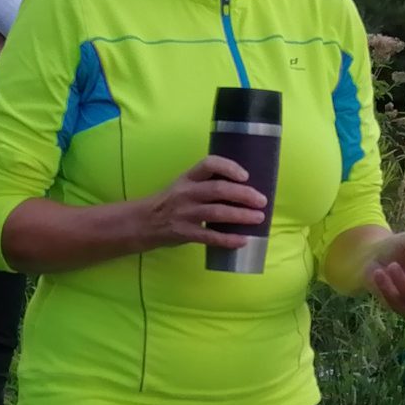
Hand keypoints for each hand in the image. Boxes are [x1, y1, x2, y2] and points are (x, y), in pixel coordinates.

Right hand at [142, 154, 270, 250]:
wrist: (143, 222)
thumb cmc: (170, 202)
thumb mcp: (183, 185)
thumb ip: (206, 184)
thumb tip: (242, 187)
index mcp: (188, 177)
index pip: (209, 164)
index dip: (229, 167)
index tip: (245, 176)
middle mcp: (186, 193)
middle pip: (219, 189)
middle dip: (244, 194)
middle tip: (261, 200)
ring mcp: (185, 213)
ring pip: (217, 213)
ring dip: (241, 215)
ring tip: (259, 218)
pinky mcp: (184, 233)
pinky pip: (210, 237)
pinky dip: (228, 239)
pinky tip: (243, 240)